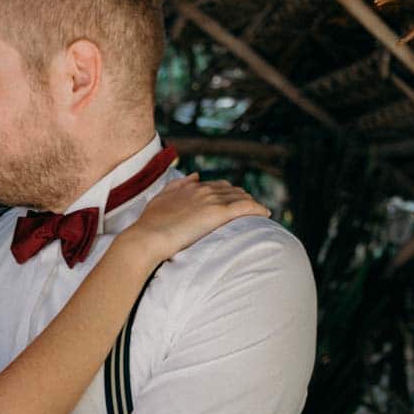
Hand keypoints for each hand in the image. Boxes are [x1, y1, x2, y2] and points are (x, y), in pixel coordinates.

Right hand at [123, 174, 269, 267]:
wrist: (147, 237)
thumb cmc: (149, 225)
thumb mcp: (160, 199)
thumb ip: (177, 185)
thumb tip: (195, 176)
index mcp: (189, 187)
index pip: (216, 186)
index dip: (227, 193)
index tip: (233, 201)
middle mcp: (202, 189)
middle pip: (231, 190)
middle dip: (242, 197)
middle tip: (250, 208)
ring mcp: (211, 200)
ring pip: (241, 197)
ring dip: (251, 204)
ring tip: (259, 212)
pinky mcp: (218, 213)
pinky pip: (245, 207)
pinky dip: (258, 209)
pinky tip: (266, 214)